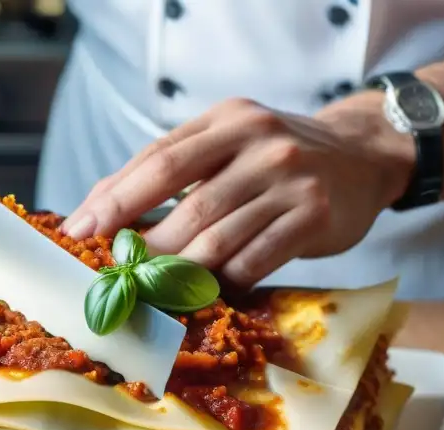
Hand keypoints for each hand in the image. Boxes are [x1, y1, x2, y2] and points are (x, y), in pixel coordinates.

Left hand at [61, 96, 415, 287]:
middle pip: (185, 203)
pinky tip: (206, 295)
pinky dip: (225, 283)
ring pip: (217, 238)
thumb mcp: (230, 143)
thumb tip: (99, 209)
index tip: (78, 230)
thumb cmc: (280, 159)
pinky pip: (256, 260)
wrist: (365, 157)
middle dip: (142, 246)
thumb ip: (175, 168)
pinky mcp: (313, 216)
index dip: (115, 199)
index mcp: (226, 120)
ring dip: (178, 273)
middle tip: (112, 275)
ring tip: (150, 293)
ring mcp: (289, 180)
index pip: (158, 160)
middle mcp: (258, 143)